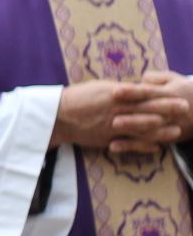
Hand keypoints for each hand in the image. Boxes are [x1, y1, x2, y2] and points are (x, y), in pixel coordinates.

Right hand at [54, 78, 188, 152]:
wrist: (57, 116)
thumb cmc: (77, 98)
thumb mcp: (98, 88)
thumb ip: (118, 91)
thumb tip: (135, 90)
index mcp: (115, 94)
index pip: (144, 93)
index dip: (162, 93)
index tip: (177, 92)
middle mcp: (117, 109)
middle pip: (148, 109)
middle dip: (168, 109)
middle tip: (185, 108)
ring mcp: (113, 125)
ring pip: (142, 128)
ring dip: (161, 130)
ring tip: (177, 131)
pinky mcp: (108, 139)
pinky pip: (130, 144)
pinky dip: (144, 146)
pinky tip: (156, 147)